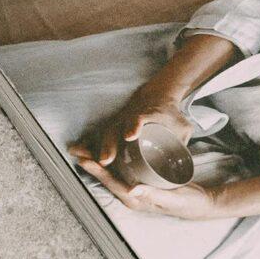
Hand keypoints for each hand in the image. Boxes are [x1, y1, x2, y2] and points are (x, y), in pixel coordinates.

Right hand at [68, 81, 194, 170]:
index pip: (141, 117)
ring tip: (85, 160)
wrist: (158, 96)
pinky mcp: (114, 126)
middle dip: (109, 144)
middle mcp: (130, 116)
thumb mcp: (183, 126)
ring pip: (105, 132)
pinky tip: (74, 151)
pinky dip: (87, 142)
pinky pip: (98, 135)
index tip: (130, 135)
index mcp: (148, 113)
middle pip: (117, 128)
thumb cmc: (171, 115)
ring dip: (95, 146)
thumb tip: (185, 162)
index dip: (135, 125)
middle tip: (105, 160)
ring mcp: (120, 120)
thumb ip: (185, 141)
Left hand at [74, 159, 230, 220]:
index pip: (112, 184)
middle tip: (77, 150)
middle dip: (93, 164)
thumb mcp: (173, 199)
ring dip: (100, 161)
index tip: (85, 160)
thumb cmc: (187, 202)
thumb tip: (133, 191)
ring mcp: (136, 188)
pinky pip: (124, 169)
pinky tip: (111, 149)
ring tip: (87, 148)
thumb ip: (154, 196)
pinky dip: (114, 159)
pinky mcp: (143, 181)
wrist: (201, 202)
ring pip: (114, 173)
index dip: (97, 172)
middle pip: (108, 178)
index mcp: (135, 200)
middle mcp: (132, 195)